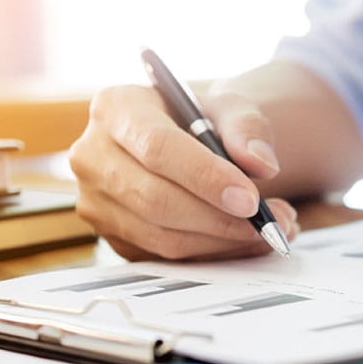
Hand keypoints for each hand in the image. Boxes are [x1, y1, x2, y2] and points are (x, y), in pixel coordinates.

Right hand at [68, 83, 298, 260]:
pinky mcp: (111, 236)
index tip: (250, 200)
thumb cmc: (200, 118)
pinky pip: (165, 257)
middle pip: (156, 200)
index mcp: (115, 108)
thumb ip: (248, 128)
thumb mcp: (228, 106)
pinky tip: (245, 240)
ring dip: (223, 241)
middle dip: (220, 219)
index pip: (157, 149)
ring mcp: (96, 201)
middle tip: (269, 223)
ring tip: (269, 229)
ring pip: (162, 237)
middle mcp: (93, 155)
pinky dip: (213, 253)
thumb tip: (263, 165)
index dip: (205, 178)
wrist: (181, 139)